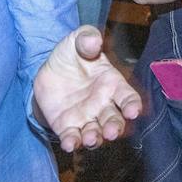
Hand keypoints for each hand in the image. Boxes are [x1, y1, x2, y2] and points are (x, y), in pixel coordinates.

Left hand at [33, 26, 141, 151]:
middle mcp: (103, 105)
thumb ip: (87, 37)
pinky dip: (72, 142)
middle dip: (115, 127)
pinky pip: (72, 137)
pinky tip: (69, 143)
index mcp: (112, 84)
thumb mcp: (77, 39)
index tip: (133, 111)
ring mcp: (86, 118)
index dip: (132, 105)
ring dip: (95, 138)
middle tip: (112, 132)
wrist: (48, 70)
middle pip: (114, 120)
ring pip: (96, 133)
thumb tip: (94, 41)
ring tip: (91, 138)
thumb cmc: (71, 54)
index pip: (128, 97)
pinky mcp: (67, 127)